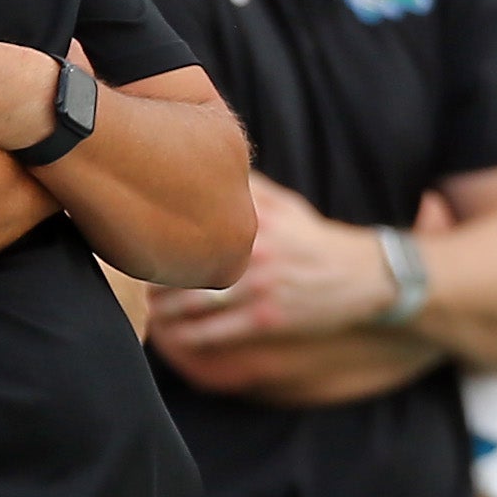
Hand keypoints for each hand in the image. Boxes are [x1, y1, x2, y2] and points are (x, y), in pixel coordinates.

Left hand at [144, 175, 394, 351]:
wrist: (364, 278)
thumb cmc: (313, 240)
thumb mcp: (285, 205)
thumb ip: (246, 189)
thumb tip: (206, 160)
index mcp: (253, 218)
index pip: (191, 219)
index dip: (156, 229)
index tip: (136, 233)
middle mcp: (255, 250)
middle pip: (183, 263)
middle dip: (151, 273)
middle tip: (132, 275)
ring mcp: (260, 287)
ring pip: (192, 302)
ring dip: (161, 308)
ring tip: (145, 306)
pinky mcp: (267, 320)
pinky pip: (213, 332)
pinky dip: (185, 336)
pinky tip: (167, 335)